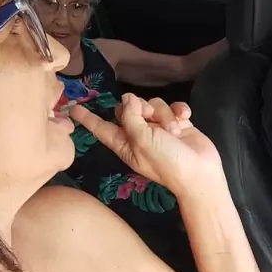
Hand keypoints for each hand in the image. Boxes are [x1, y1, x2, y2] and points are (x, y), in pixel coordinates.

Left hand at [70, 93, 223, 196]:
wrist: (199, 173)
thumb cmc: (166, 161)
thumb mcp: (142, 140)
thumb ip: (130, 117)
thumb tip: (128, 99)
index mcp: (124, 143)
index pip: (101, 128)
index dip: (88, 118)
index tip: (72, 108)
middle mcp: (139, 134)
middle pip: (130, 108)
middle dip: (141, 108)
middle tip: (150, 119)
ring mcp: (159, 128)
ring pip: (154, 104)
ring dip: (164, 115)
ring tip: (174, 131)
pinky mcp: (177, 123)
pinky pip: (172, 107)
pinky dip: (179, 112)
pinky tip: (185, 119)